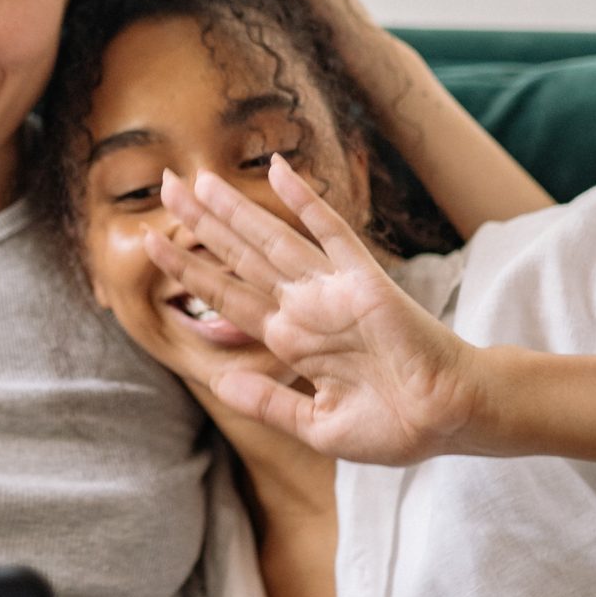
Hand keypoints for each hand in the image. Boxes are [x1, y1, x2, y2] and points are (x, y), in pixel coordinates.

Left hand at [149, 157, 485, 463]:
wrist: (446, 419)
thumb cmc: (392, 426)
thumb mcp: (316, 425)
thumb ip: (268, 402)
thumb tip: (217, 381)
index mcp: (290, 340)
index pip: (226, 296)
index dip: (187, 269)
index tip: (149, 243)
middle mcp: (304, 307)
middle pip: (239, 256)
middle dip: (199, 224)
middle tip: (162, 185)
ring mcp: (332, 289)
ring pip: (271, 239)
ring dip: (235, 209)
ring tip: (196, 178)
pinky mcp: (363, 280)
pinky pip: (330, 231)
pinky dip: (305, 202)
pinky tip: (280, 170)